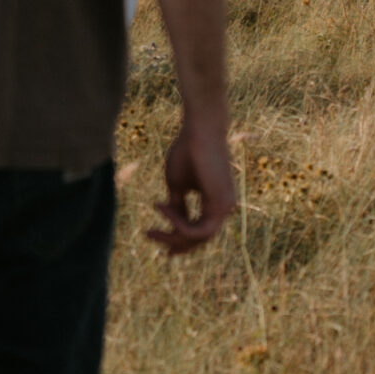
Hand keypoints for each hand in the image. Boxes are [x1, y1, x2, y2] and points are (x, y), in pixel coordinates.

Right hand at [144, 118, 236, 255]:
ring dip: (172, 235)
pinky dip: (178, 224)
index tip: (153, 235)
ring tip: (151, 225)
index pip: (199, 230)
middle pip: (200, 238)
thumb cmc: (187, 151)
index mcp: (215, 202)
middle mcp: (224, 208)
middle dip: (174, 242)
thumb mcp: (177, 184)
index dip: (177, 237)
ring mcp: (225, 207)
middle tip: (149, 236)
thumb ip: (178, 204)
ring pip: (199, 237)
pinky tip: (162, 208)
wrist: (200, 131)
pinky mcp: (221, 204)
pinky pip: (200, 229)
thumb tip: (174, 221)